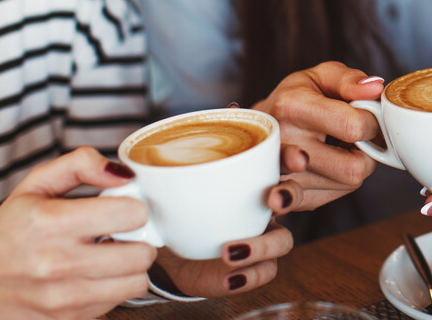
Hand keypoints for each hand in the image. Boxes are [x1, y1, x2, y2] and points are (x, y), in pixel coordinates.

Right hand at [0, 147, 155, 319]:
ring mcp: (64, 297)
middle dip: (138, 240)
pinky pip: (118, 302)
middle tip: (122, 235)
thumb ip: (81, 165)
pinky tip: (95, 276)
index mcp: (51, 222)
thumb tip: (124, 174)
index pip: (131, 214)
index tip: (122, 209)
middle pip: (142, 253)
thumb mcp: (36, 185)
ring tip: (111, 256)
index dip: (133, 208)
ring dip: (131, 267)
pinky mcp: (69, 319)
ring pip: (138, 282)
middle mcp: (58, 263)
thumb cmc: (11, 229)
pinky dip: (114, 288)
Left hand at [153, 150, 305, 296]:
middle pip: (292, 196)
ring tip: (230, 252)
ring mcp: (261, 236)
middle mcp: (261, 204)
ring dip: (263, 245)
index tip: (293, 159)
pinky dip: (249, 275)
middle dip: (289, 195)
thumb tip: (138, 159)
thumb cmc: (177, 206)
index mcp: (249, 176)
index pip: (279, 159)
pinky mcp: (252, 267)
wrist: (168, 247)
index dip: (292, 157)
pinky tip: (229, 276)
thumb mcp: (167, 179)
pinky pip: (265, 272)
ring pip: (283, 240)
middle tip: (273, 199)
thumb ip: (165, 161)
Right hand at [252, 61, 383, 209]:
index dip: (372, 123)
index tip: (367, 118)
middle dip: (366, 153)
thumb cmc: (296, 100)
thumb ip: (350, 80)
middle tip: (356, 139)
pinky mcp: (286, 197)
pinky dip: (338, 182)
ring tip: (336, 148)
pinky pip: (332, 197)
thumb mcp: (321, 77)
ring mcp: (282, 175)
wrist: (256, 129)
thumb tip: (376, 89)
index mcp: (292, 106)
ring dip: (352, 166)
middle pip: (353, 168)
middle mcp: (283, 143)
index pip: (353, 127)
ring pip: (346, 184)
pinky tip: (327, 165)